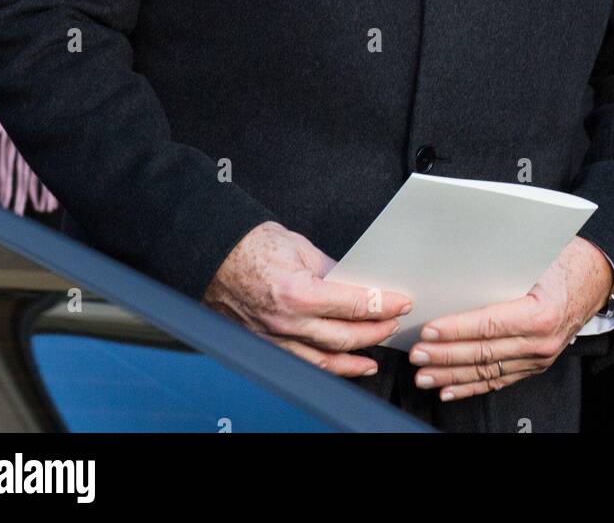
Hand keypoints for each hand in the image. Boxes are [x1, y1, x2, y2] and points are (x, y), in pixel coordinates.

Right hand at [202, 220, 412, 377]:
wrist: (212, 256)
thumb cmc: (250, 246)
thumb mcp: (300, 246)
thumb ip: (331, 269)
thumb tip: (356, 282)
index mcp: (298, 293)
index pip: (353, 305)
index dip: (382, 304)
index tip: (400, 302)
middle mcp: (286, 323)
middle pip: (344, 337)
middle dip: (376, 331)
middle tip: (394, 323)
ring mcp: (274, 338)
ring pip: (325, 360)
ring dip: (355, 360)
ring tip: (375, 356)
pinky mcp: (266, 345)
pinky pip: (303, 362)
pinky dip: (326, 366)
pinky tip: (340, 365)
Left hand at [406, 236, 613, 401]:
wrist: (595, 278)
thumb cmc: (564, 261)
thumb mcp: (537, 256)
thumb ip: (502, 264)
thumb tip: (460, 263)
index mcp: (540, 313)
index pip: (488, 325)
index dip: (456, 330)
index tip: (429, 330)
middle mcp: (541, 341)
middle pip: (483, 352)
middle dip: (445, 355)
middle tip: (417, 354)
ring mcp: (538, 357)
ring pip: (487, 371)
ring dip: (452, 376)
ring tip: (424, 376)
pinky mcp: (534, 364)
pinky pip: (498, 380)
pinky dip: (471, 387)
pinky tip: (449, 390)